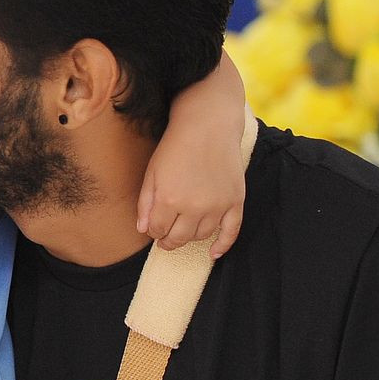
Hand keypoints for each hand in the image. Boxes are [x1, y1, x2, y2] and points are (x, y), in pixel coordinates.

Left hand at [137, 128, 244, 257]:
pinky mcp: (236, 201)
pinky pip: (231, 231)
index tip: (153, 226)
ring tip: (182, 232)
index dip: (153, 231)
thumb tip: (143, 229)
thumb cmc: (175, 147)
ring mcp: (218, 206)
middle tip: (164, 239)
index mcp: (169, 200)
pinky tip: (213, 253)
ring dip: (189, 238)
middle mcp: (195, 207)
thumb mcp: (151, 172)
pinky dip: (223, 245)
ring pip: (202, 236)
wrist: (208, 126)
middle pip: (179, 238)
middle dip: (168, 241)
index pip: (157, 230)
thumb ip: (145, 203)